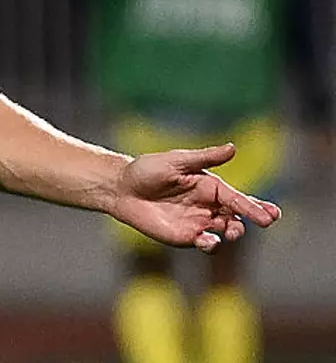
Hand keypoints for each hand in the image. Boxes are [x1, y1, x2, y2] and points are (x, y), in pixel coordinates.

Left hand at [109, 143, 281, 253]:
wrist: (122, 189)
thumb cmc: (148, 170)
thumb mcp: (176, 161)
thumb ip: (205, 158)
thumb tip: (233, 148)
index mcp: (211, 187)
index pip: (237, 198)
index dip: (255, 206)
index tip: (271, 215)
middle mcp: (209, 206)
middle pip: (237, 217)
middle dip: (251, 220)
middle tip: (262, 222)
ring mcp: (199, 223)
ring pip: (225, 232)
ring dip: (233, 233)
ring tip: (231, 231)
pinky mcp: (186, 237)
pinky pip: (206, 244)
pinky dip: (211, 245)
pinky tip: (207, 241)